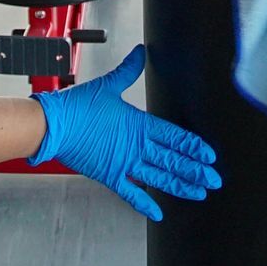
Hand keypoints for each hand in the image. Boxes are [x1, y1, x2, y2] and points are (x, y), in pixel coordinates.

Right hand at [30, 45, 221, 219]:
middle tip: (213, 179)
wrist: (53, 126)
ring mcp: (123, 163)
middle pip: (172, 160)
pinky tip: (158, 213)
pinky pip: (131, 193)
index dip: (194, 146)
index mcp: (138, 124)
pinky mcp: (109, 174)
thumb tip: (141, 52)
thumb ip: (129, 70)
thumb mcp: (108, 85)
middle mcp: (135, 146)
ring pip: (158, 177)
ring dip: (180, 185)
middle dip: (195, 170)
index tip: (209, 155)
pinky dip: (145, 204)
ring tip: (199, 193)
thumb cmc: (77, 107)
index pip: (174, 136)